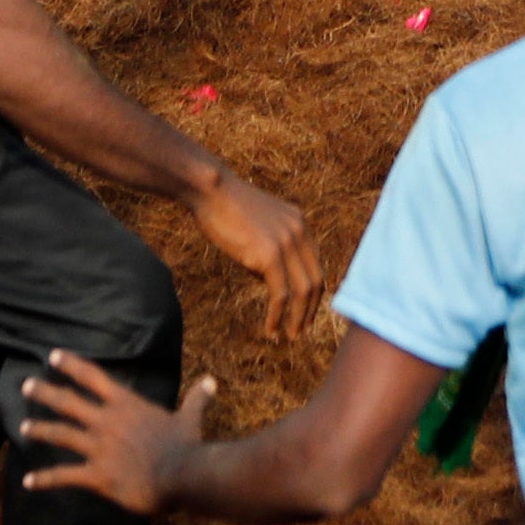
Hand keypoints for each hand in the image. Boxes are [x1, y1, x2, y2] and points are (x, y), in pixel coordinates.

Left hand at [17, 352, 211, 512]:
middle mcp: (106, 421)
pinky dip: (45, 479)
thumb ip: (196, 398)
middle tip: (25, 385)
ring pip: (60, 434)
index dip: (70, 364)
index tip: (51, 356)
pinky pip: (65, 475)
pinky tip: (28, 482)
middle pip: (68, 401)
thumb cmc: (187, 446)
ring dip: (40, 430)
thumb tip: (212, 381)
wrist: (183, 476)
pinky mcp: (97, 474)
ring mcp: (99, 447)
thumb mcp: (190, 417)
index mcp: (125, 404)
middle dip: (44, 392)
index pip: (92, 377)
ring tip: (22, 428)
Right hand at [191, 169, 321, 338]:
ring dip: (298, 319)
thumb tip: (268, 277)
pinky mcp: (269, 255)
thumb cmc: (223, 204)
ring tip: (290, 336)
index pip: (315, 265)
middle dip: (310, 310)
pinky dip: (277, 316)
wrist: (209, 188)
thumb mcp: (257, 222)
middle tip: (302, 330)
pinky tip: (270, 329)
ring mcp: (286, 243)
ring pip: (302, 292)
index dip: (313, 293)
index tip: (306, 310)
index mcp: (299, 223)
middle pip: (315, 281)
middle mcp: (299, 232)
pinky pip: (280, 295)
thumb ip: (269, 245)